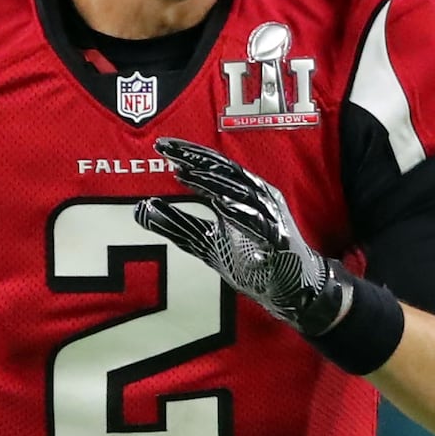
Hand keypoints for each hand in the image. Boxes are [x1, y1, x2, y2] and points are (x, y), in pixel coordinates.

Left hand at [141, 137, 354, 339]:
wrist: (292, 289)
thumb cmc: (252, 260)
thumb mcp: (205, 243)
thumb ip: (175, 225)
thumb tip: (141, 209)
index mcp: (242, 193)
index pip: (213, 167)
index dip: (188, 155)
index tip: (160, 146)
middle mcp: (257, 197)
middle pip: (224, 170)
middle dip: (194, 158)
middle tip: (165, 148)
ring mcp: (270, 216)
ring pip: (241, 191)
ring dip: (213, 181)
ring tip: (185, 171)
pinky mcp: (279, 239)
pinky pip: (259, 223)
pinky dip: (241, 212)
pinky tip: (221, 204)